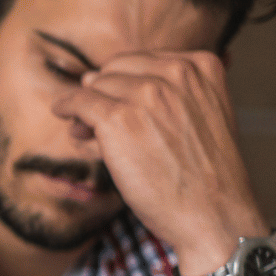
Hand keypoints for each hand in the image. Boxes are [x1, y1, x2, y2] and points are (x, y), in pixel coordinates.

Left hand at [63, 51, 269, 275]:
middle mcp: (175, 73)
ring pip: (96, 87)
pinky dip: (66, 106)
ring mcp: (146, 94)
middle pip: (116, 71)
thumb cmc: (204, 174)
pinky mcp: (118, 119)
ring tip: (89, 135)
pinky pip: (79, 102)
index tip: (121, 107)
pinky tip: (62, 113)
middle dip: (104, 94)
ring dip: (87, 110)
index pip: (143, 61)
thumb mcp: (202, 116)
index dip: (125, 85)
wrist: (213, 214)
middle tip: (98, 123)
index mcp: (201, 66)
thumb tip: (88, 78)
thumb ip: (163, 94)